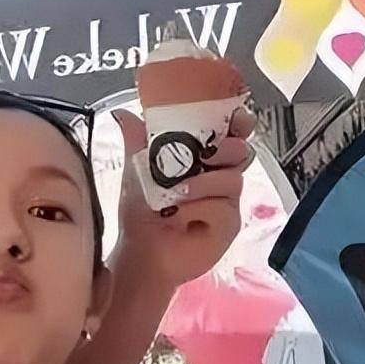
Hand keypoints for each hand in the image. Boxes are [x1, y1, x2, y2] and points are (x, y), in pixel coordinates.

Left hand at [113, 107, 255, 287]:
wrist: (140, 250)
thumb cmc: (142, 211)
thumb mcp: (136, 171)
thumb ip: (136, 142)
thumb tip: (123, 113)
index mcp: (204, 160)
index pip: (232, 135)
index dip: (237, 124)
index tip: (233, 120)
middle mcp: (220, 178)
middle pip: (240, 152)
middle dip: (222, 149)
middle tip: (201, 156)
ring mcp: (228, 202)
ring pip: (232, 179)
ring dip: (200, 183)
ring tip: (173, 194)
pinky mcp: (228, 226)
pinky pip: (223, 208)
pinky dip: (197, 208)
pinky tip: (177, 216)